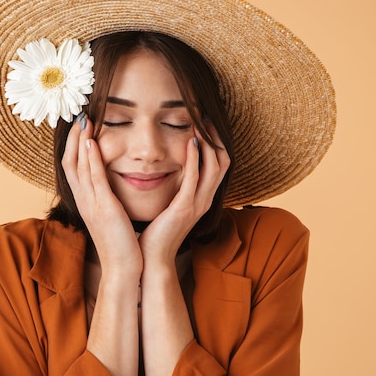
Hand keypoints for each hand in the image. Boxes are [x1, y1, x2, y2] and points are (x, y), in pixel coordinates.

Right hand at [61, 115, 141, 275]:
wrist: (123, 268)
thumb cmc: (121, 243)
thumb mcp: (110, 216)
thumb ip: (107, 199)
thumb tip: (110, 185)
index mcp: (86, 202)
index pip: (73, 167)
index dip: (74, 145)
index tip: (81, 125)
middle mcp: (84, 200)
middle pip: (69, 162)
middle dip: (73, 137)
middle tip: (78, 114)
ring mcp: (91, 204)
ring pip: (78, 166)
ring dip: (80, 141)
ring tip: (84, 119)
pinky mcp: (103, 209)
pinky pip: (93, 179)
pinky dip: (90, 159)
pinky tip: (92, 142)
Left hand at [139, 123, 230, 263]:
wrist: (153, 259)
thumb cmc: (157, 232)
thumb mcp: (171, 205)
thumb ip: (176, 189)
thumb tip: (170, 168)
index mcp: (202, 198)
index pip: (219, 164)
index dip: (216, 142)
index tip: (204, 122)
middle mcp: (205, 200)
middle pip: (223, 162)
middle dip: (216, 138)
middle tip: (206, 116)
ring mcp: (197, 204)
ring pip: (215, 167)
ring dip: (209, 143)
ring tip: (200, 123)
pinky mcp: (184, 208)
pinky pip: (195, 179)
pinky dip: (195, 158)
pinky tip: (190, 141)